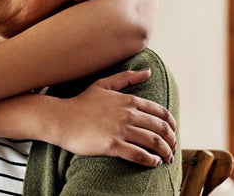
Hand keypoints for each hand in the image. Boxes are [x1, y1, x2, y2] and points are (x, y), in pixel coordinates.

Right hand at [50, 69, 176, 166]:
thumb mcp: (104, 84)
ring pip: (153, 142)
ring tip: (166, 158)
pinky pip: (139, 154)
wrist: (60, 118)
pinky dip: (150, 160)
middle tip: (172, 149)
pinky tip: (153, 162)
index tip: (173, 133)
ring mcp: (121, 130)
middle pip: (161, 129)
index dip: (171, 125)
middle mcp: (128, 114)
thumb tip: (148, 71)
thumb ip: (127, 78)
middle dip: (171, 141)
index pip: (161, 113)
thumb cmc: (81, 103)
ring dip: (164, 152)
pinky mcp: (112, 145)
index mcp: (129, 100)